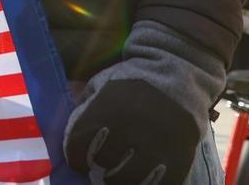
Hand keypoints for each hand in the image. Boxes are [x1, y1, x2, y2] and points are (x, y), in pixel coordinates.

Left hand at [66, 79, 198, 184]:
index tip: (80, 160)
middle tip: (103, 166)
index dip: (75, 157)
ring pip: (130, 178)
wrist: (175, 75)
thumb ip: (84, 105)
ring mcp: (154, 147)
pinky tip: (144, 176)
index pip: (77, 147)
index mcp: (103, 113)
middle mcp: (127, 132)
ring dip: (121, 178)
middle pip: (104, 164)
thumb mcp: (100, 84)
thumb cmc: (131, 80)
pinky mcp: (177, 157)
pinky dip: (149, 182)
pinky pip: (160, 182)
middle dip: (99, 166)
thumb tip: (71, 124)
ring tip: (120, 174)